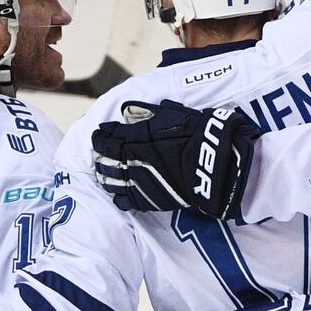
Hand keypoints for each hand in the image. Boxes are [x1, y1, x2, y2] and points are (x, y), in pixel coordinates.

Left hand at [91, 100, 260, 218]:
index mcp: (132, 140)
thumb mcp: (167, 114)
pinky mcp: (148, 199)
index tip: (99, 135)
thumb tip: (125, 110)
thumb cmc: (192, 133)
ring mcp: (138, 182)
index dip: (99, 138)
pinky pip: (124, 200)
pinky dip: (117, 195)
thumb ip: (143, 112)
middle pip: (104, 162)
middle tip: (99, 154)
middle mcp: (130, 161)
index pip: (105, 140)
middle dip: (99, 158)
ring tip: (103, 173)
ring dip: (104, 176)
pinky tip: (117, 192)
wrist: (211, 161)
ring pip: (110, 181)